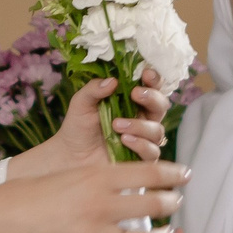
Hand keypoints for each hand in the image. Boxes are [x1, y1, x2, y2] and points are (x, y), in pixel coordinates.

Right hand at [0, 160, 188, 232]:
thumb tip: (129, 184)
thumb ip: (98, 181)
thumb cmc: (27, 195)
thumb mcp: (67, 176)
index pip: (148, 172)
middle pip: (154, 205)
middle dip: (171, 203)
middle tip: (176, 203)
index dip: (172, 173)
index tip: (184, 174)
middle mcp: (100, 205)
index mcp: (95, 177)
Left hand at [7, 72, 169, 175]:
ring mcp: (143, 139)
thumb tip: (113, 80)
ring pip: (157, 130)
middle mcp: (142, 118)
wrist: (70, 155)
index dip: (154, 78)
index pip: (151, 86)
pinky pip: (152, 152)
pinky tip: (124, 140)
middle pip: (162, 105)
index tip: (146, 73)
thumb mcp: (81, 103)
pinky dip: (140, 144)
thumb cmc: (78, 126)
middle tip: (135, 94)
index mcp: (132, 101)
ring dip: (140, 125)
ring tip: (117, 125)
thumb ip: (94, 89)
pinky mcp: (141, 159)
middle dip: (152, 98)